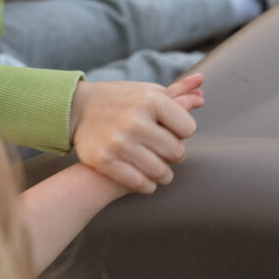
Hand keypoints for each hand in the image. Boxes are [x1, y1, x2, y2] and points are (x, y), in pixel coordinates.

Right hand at [70, 74, 204, 192]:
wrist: (77, 109)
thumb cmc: (120, 101)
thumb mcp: (147, 92)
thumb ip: (177, 95)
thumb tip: (202, 94)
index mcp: (150, 100)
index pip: (188, 129)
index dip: (182, 133)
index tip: (173, 133)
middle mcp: (135, 120)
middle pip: (176, 152)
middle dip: (173, 155)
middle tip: (165, 154)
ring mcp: (120, 142)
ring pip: (161, 172)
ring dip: (163, 175)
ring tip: (159, 171)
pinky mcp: (105, 160)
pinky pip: (141, 183)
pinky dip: (147, 185)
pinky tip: (146, 181)